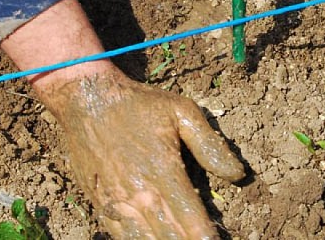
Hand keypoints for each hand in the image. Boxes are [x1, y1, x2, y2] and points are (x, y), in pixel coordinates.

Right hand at [39, 66, 244, 238]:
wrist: (87, 99)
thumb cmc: (138, 105)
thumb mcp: (182, 112)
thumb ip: (210, 145)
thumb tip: (238, 174)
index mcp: (165, 172)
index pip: (192, 221)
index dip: (206, 238)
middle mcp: (141, 194)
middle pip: (170, 238)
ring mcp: (117, 202)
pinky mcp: (100, 203)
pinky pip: (120, 235)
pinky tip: (150, 239)